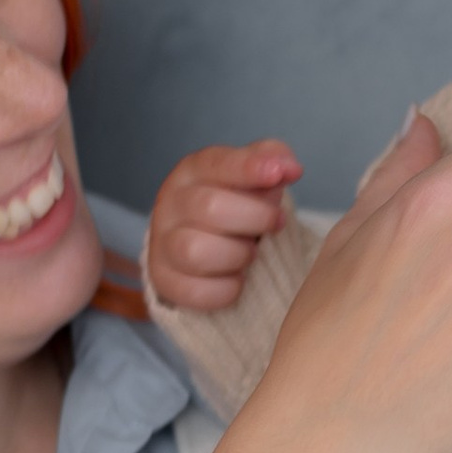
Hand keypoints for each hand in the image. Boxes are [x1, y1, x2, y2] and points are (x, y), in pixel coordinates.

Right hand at [148, 137, 302, 312]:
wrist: (204, 245)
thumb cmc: (235, 205)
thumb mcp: (253, 177)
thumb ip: (272, 161)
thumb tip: (289, 167)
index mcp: (192, 171)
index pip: (217, 163)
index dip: (249, 168)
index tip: (280, 174)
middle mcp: (171, 203)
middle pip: (210, 207)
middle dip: (256, 218)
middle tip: (276, 224)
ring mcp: (162, 243)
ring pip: (197, 251)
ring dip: (238, 255)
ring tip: (250, 253)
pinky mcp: (164, 280)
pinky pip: (197, 291)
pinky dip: (227, 289)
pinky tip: (237, 278)